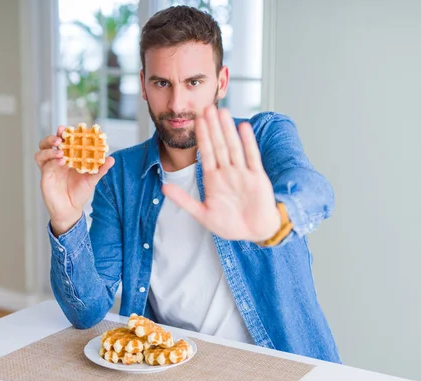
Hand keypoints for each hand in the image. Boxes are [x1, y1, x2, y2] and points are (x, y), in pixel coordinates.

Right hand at [35, 126, 114, 235]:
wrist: (71, 209)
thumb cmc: (79, 193)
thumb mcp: (92, 180)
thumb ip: (100, 169)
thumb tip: (112, 159)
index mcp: (67, 158)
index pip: (63, 141)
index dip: (65, 134)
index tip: (71, 128)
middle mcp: (56, 160)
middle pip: (48, 143)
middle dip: (53, 137)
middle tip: (61, 137)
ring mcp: (49, 167)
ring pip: (41, 151)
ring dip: (50, 148)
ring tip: (61, 151)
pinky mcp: (45, 175)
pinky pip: (43, 164)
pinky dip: (50, 160)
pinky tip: (60, 162)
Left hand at [162, 106, 280, 241]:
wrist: (254, 233)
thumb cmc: (230, 225)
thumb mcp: (202, 214)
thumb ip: (184, 200)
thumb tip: (164, 187)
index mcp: (213, 179)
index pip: (206, 153)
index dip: (201, 137)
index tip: (196, 120)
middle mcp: (227, 172)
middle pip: (218, 145)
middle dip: (213, 127)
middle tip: (207, 107)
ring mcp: (242, 173)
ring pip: (233, 147)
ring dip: (227, 130)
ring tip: (222, 112)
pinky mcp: (257, 178)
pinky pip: (252, 157)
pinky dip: (248, 143)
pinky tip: (243, 128)